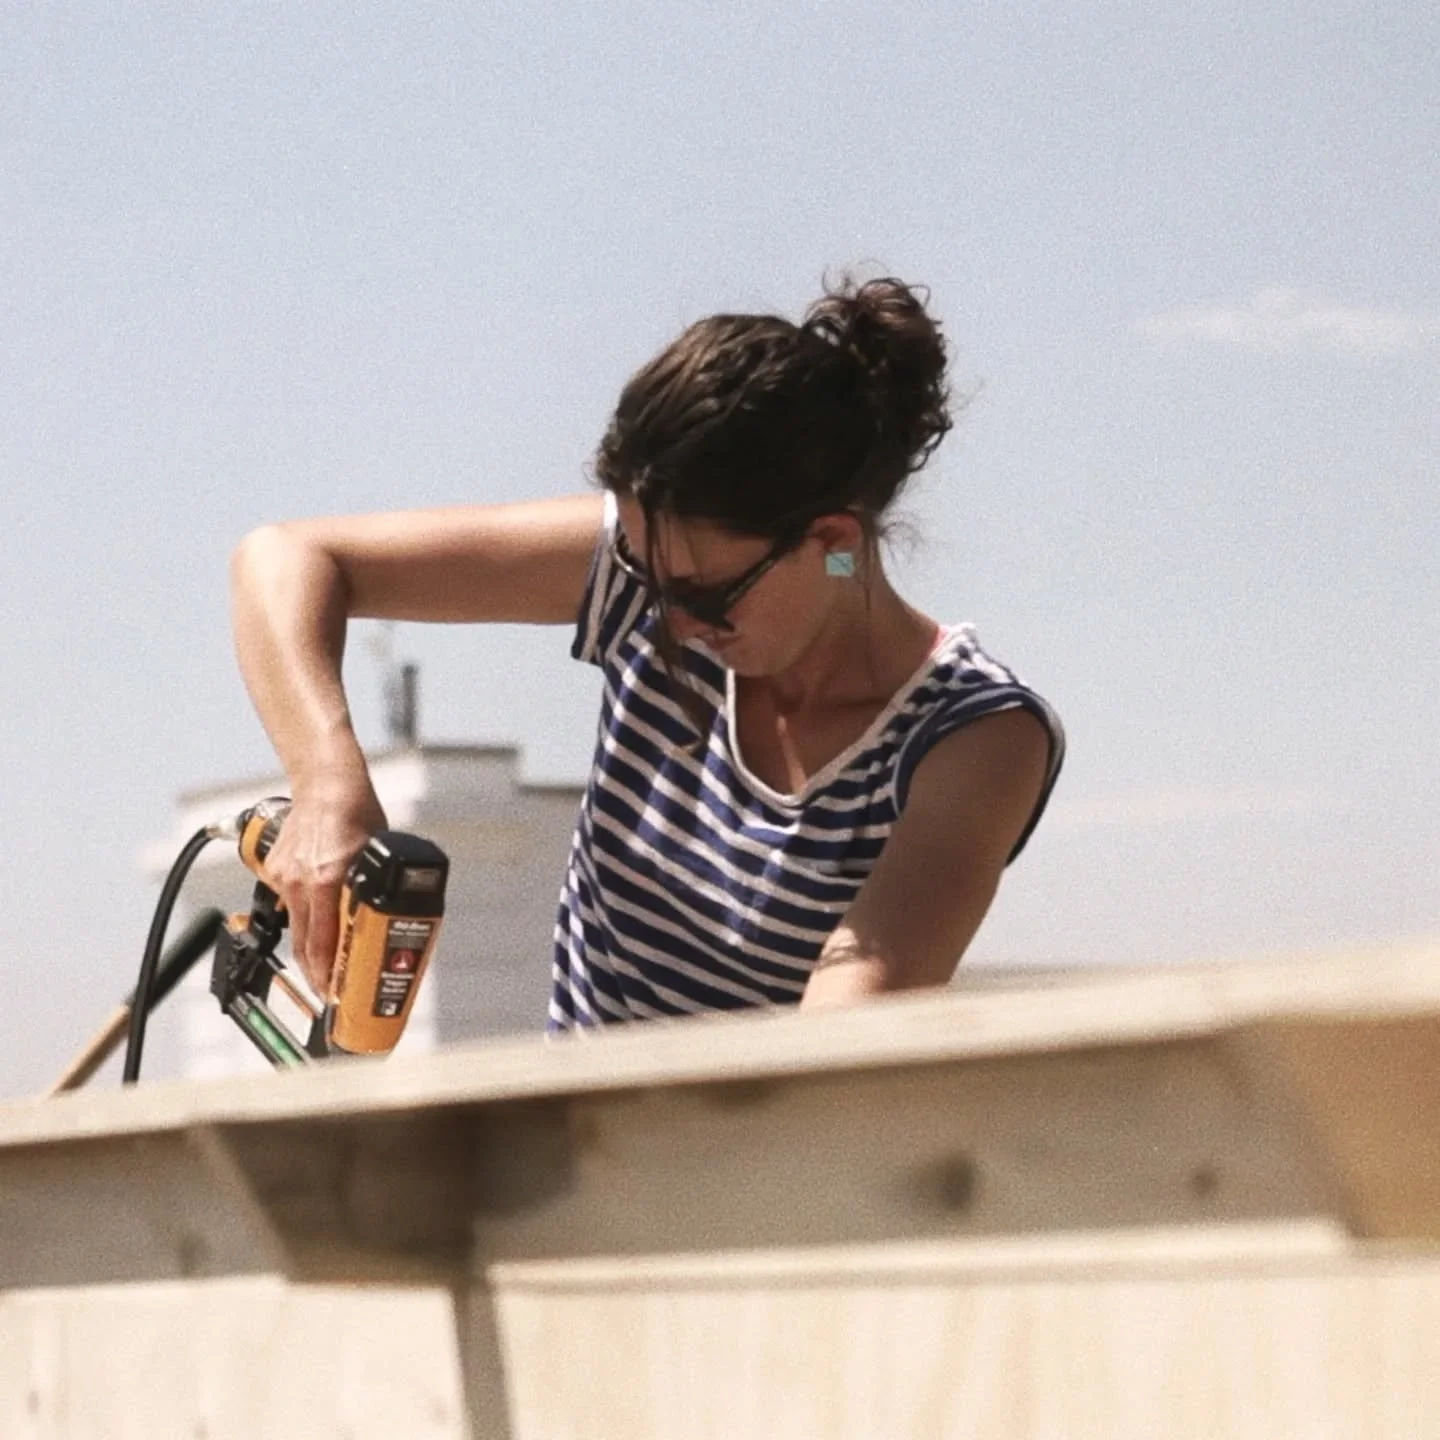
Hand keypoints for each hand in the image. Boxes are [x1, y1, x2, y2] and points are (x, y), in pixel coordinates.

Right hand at [262, 781, 387, 995]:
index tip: (336, 995)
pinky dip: (303, 920)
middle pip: (303, 946)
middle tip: (332, 992)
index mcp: (326, 879)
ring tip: (327, 968)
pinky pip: (289, 905)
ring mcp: (284, 876)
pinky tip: (317, 924)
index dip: (328, 976)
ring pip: (295, 929)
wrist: (326, 784)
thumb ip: (373, 890)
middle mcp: (300, 881)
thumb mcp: (377, 856)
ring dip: (310, 951)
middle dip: (318, 974)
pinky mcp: (275, 871)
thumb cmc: (356, 813)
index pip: (322, 944)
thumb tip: (386, 923)